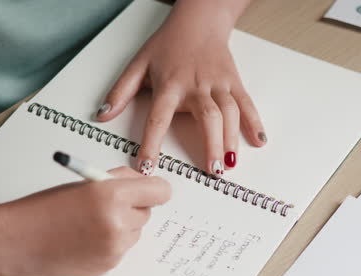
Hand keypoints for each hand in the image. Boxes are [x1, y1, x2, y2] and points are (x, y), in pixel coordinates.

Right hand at [2, 167, 170, 275]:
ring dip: (122, 227)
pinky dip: (110, 244)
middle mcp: (119, 222)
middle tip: (102, 206)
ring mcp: (115, 247)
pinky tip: (85, 240)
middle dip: (131, 208)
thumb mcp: (84, 182)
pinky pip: (122, 250)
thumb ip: (118, 179)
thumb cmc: (46, 208)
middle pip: (148, 212)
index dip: (154, 190)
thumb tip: (145, 182)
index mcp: (113, 195)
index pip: (161, 191)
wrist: (19, 240)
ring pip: (136, 232)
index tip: (147, 191)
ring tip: (89, 225)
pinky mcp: (109, 265)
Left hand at [96, 0, 264, 176]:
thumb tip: (102, 115)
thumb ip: (121, 92)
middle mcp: (196, 86)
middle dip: (211, 144)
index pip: (158, 118)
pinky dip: (254, 123)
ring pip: (229, 112)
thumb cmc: (168, 44)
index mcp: (169, 85)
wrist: (198, 21)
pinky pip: (246, 104)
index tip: (148, 167)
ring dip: (232, 139)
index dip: (152, 143)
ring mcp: (218, 84)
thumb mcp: (138, 64)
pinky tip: (258, 142)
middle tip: (212, 170)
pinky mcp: (233, 82)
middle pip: (207, 117)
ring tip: (231, 164)